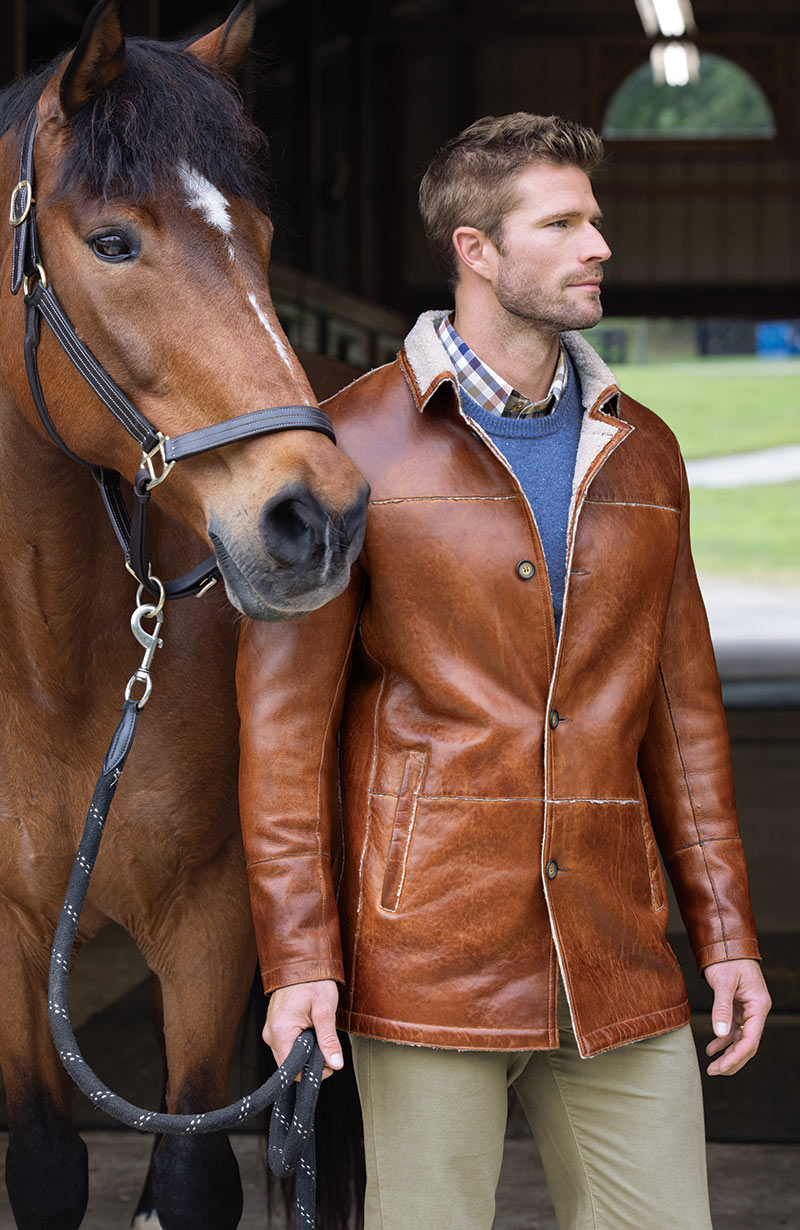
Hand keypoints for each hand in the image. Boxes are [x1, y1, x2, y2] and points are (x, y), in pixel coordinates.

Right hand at [264, 979, 342, 1079]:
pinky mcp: (275, 1026)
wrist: (301, 961)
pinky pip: (286, 1045)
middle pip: (290, 1065)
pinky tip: (311, 1032)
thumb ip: (329, 1040)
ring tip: (319, 1035)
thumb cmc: (313, 982)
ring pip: (289, 1055)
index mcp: (281, 1031)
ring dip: (306, 1053)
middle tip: (328, 1048)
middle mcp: (271, 1034)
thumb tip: (336, 1064)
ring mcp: (271, 1030)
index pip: (292, 1070)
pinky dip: (300, 1044)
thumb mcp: (325, 1011)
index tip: (329, 1063)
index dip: (312, 1071)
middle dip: (311, 1062)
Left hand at [703, 959, 770, 1075]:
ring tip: (712, 1066)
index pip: (751, 1039)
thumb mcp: (723, 982)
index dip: (737, 1056)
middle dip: (732, 1060)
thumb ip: (722, 1008)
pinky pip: (733, 1030)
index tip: (721, 1067)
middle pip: (748, 1044)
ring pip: (740, 1040)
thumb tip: (719, 1034)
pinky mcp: (738, 1007)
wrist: (725, 943)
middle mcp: (756, 1010)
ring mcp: (748, 1010)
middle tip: (714, 1071)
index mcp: (758, 1006)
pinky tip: (711, 1049)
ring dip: (727, 1053)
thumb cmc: (727, 959)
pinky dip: (723, 1040)